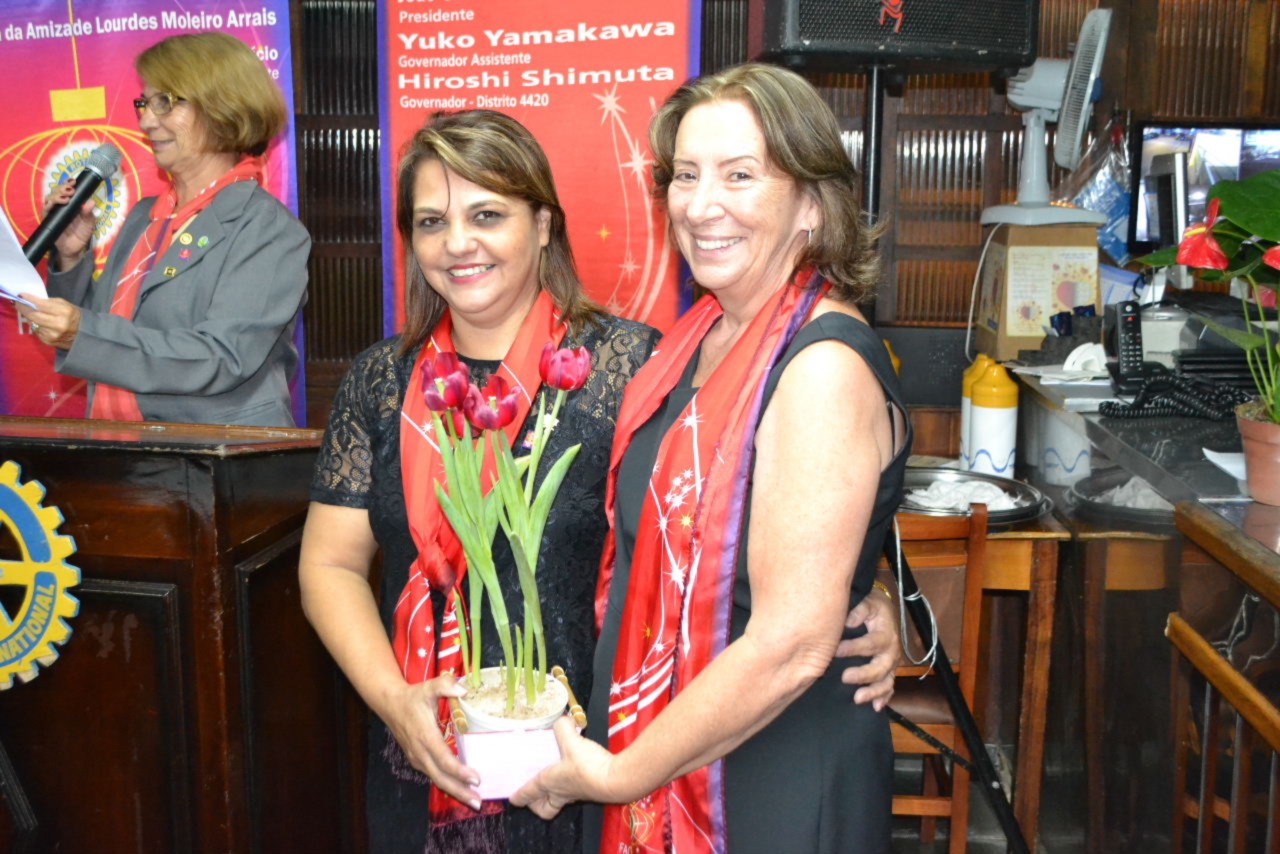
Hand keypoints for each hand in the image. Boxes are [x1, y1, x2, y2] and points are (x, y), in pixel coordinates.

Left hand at [17, 296, 81, 349]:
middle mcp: (58, 325)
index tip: (21, 295)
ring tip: (34, 313)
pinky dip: (37, 326)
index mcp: (64, 312)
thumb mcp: (64, 304)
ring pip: (33, 323)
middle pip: (33, 315)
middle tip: (18, 303)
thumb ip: (47, 302)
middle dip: (24, 308)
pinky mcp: (49, 342)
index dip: (29, 300)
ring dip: (31, 318)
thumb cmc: (73, 315)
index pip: (41, 305)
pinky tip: (42, 324)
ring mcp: (52, 335)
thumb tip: (29, 300)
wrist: (84, 334)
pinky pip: (36, 331)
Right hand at [41, 179, 94, 267]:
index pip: (67, 189)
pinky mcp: (48, 219)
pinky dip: (49, 206)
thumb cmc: (81, 233)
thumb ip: (89, 213)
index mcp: (71, 203)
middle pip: (57, 191)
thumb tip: (91, 201)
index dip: (68, 183)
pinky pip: (45, 210)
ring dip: (57, 195)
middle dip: (63, 188)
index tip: (74, 181)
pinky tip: (54, 204)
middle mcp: (61, 205)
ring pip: (50, 198)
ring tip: (66, 197)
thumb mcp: (89, 223)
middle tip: (71, 189)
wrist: (74, 249)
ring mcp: (53, 211)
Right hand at [381, 672, 482, 808]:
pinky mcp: (417, 760)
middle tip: (478, 802)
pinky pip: (433, 775)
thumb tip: (464, 690)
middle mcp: (420, 752)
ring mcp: (417, 758)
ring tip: (473, 800)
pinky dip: (447, 784)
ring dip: (455, 791)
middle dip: (460, 791)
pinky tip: (460, 788)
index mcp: (425, 736)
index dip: (459, 771)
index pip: (443, 759)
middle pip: (440, 777)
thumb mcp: (429, 687)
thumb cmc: (414, 697)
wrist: (390, 705)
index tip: (476, 778)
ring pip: (436, 779)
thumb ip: (446, 685)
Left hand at [510, 716, 615, 818]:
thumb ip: (564, 727)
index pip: (529, 793)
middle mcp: (561, 792)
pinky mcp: (591, 791)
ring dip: (554, 794)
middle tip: (535, 794)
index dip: (519, 796)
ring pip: (560, 801)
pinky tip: (577, 769)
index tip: (513, 799)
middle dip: (537, 804)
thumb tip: (565, 719)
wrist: (615, 780)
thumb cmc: (587, 765)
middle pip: (545, 808)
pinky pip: (575, 792)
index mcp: (549, 783)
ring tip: (554, 778)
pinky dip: (573, 784)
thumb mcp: (572, 741)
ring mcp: (576, 794)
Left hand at [838, 586, 901, 710]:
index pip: (870, 644)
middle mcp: (891, 651)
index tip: (836, 651)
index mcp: (885, 634)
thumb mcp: (868, 602)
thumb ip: (860, 610)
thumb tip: (849, 620)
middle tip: (845, 677)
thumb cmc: (872, 606)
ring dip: (873, 692)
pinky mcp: (889, 671)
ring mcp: (891, 663)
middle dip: (863, 675)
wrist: (884, 610)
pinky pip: (890, 688)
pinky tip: (875, 707)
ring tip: (857, 698)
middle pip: (880, 667)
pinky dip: (884, 698)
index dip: (854, 648)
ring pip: (886, 681)